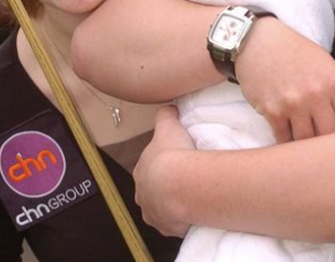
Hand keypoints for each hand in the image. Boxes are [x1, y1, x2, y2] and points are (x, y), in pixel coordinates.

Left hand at [133, 106, 194, 236]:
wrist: (179, 184)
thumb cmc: (172, 153)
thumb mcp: (168, 125)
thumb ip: (166, 115)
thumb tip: (169, 108)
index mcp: (141, 170)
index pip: (149, 168)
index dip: (162, 164)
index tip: (175, 162)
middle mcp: (142, 194)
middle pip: (153, 190)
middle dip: (165, 186)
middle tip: (184, 179)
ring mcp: (153, 213)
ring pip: (162, 208)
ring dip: (173, 204)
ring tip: (190, 196)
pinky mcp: (166, 227)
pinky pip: (175, 223)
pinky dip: (183, 218)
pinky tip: (193, 210)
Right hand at [236, 18, 334, 141]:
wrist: (257, 41)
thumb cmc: (294, 51)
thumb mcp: (325, 64)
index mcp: (334, 82)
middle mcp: (316, 95)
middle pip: (331, 136)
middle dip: (329, 142)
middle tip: (324, 143)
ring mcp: (293, 105)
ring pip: (307, 141)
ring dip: (307, 143)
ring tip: (306, 139)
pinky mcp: (272, 112)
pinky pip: (284, 139)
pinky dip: (287, 141)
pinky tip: (288, 135)